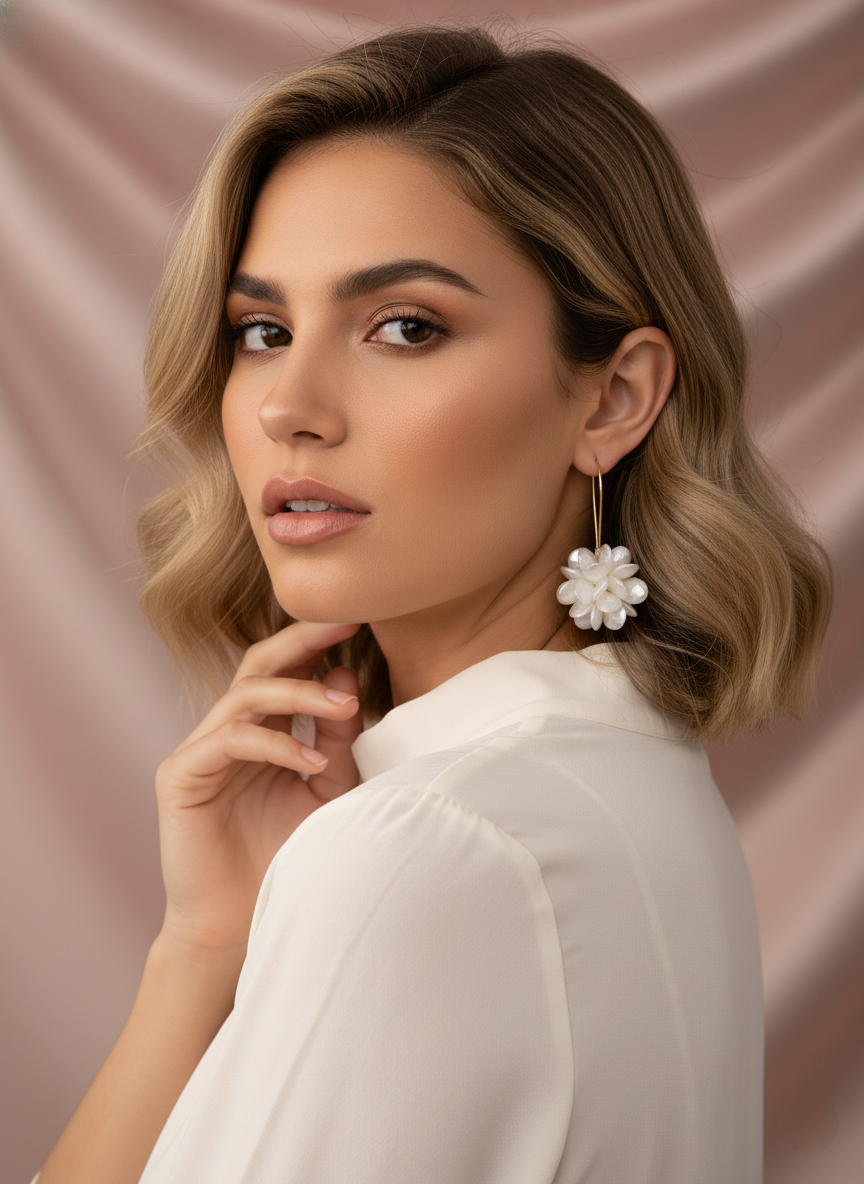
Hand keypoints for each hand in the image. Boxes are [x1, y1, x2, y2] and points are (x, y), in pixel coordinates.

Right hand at [154, 620, 363, 957]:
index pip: (283, 669)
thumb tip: (346, 675)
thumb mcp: (326, 790)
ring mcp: (199, 751)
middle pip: (257, 664)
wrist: (238, 926)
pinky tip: (311, 764)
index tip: (361, 618)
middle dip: (302, 640)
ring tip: (344, 709)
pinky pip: (230, 741)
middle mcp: (226, 731)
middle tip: (345, 622)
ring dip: (299, 695)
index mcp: (259, 729)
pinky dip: (275, 745)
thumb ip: (338, 739)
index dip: (317, 641)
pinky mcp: (180, 777)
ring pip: (245, 696)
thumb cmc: (284, 859)